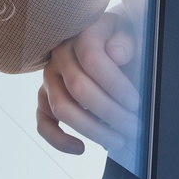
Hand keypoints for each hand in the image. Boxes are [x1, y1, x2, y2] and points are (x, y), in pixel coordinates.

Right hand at [35, 11, 141, 154]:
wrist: (104, 38)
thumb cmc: (118, 37)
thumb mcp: (128, 30)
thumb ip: (126, 41)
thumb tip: (117, 55)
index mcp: (81, 33)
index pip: (92, 59)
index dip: (114, 84)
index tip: (135, 102)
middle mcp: (59, 55)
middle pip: (78, 88)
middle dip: (109, 112)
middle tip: (133, 127)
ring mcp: (49, 77)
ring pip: (62, 108)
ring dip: (91, 129)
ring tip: (118, 140)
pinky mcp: (44, 97)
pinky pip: (44, 122)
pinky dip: (59, 140)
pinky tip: (81, 148)